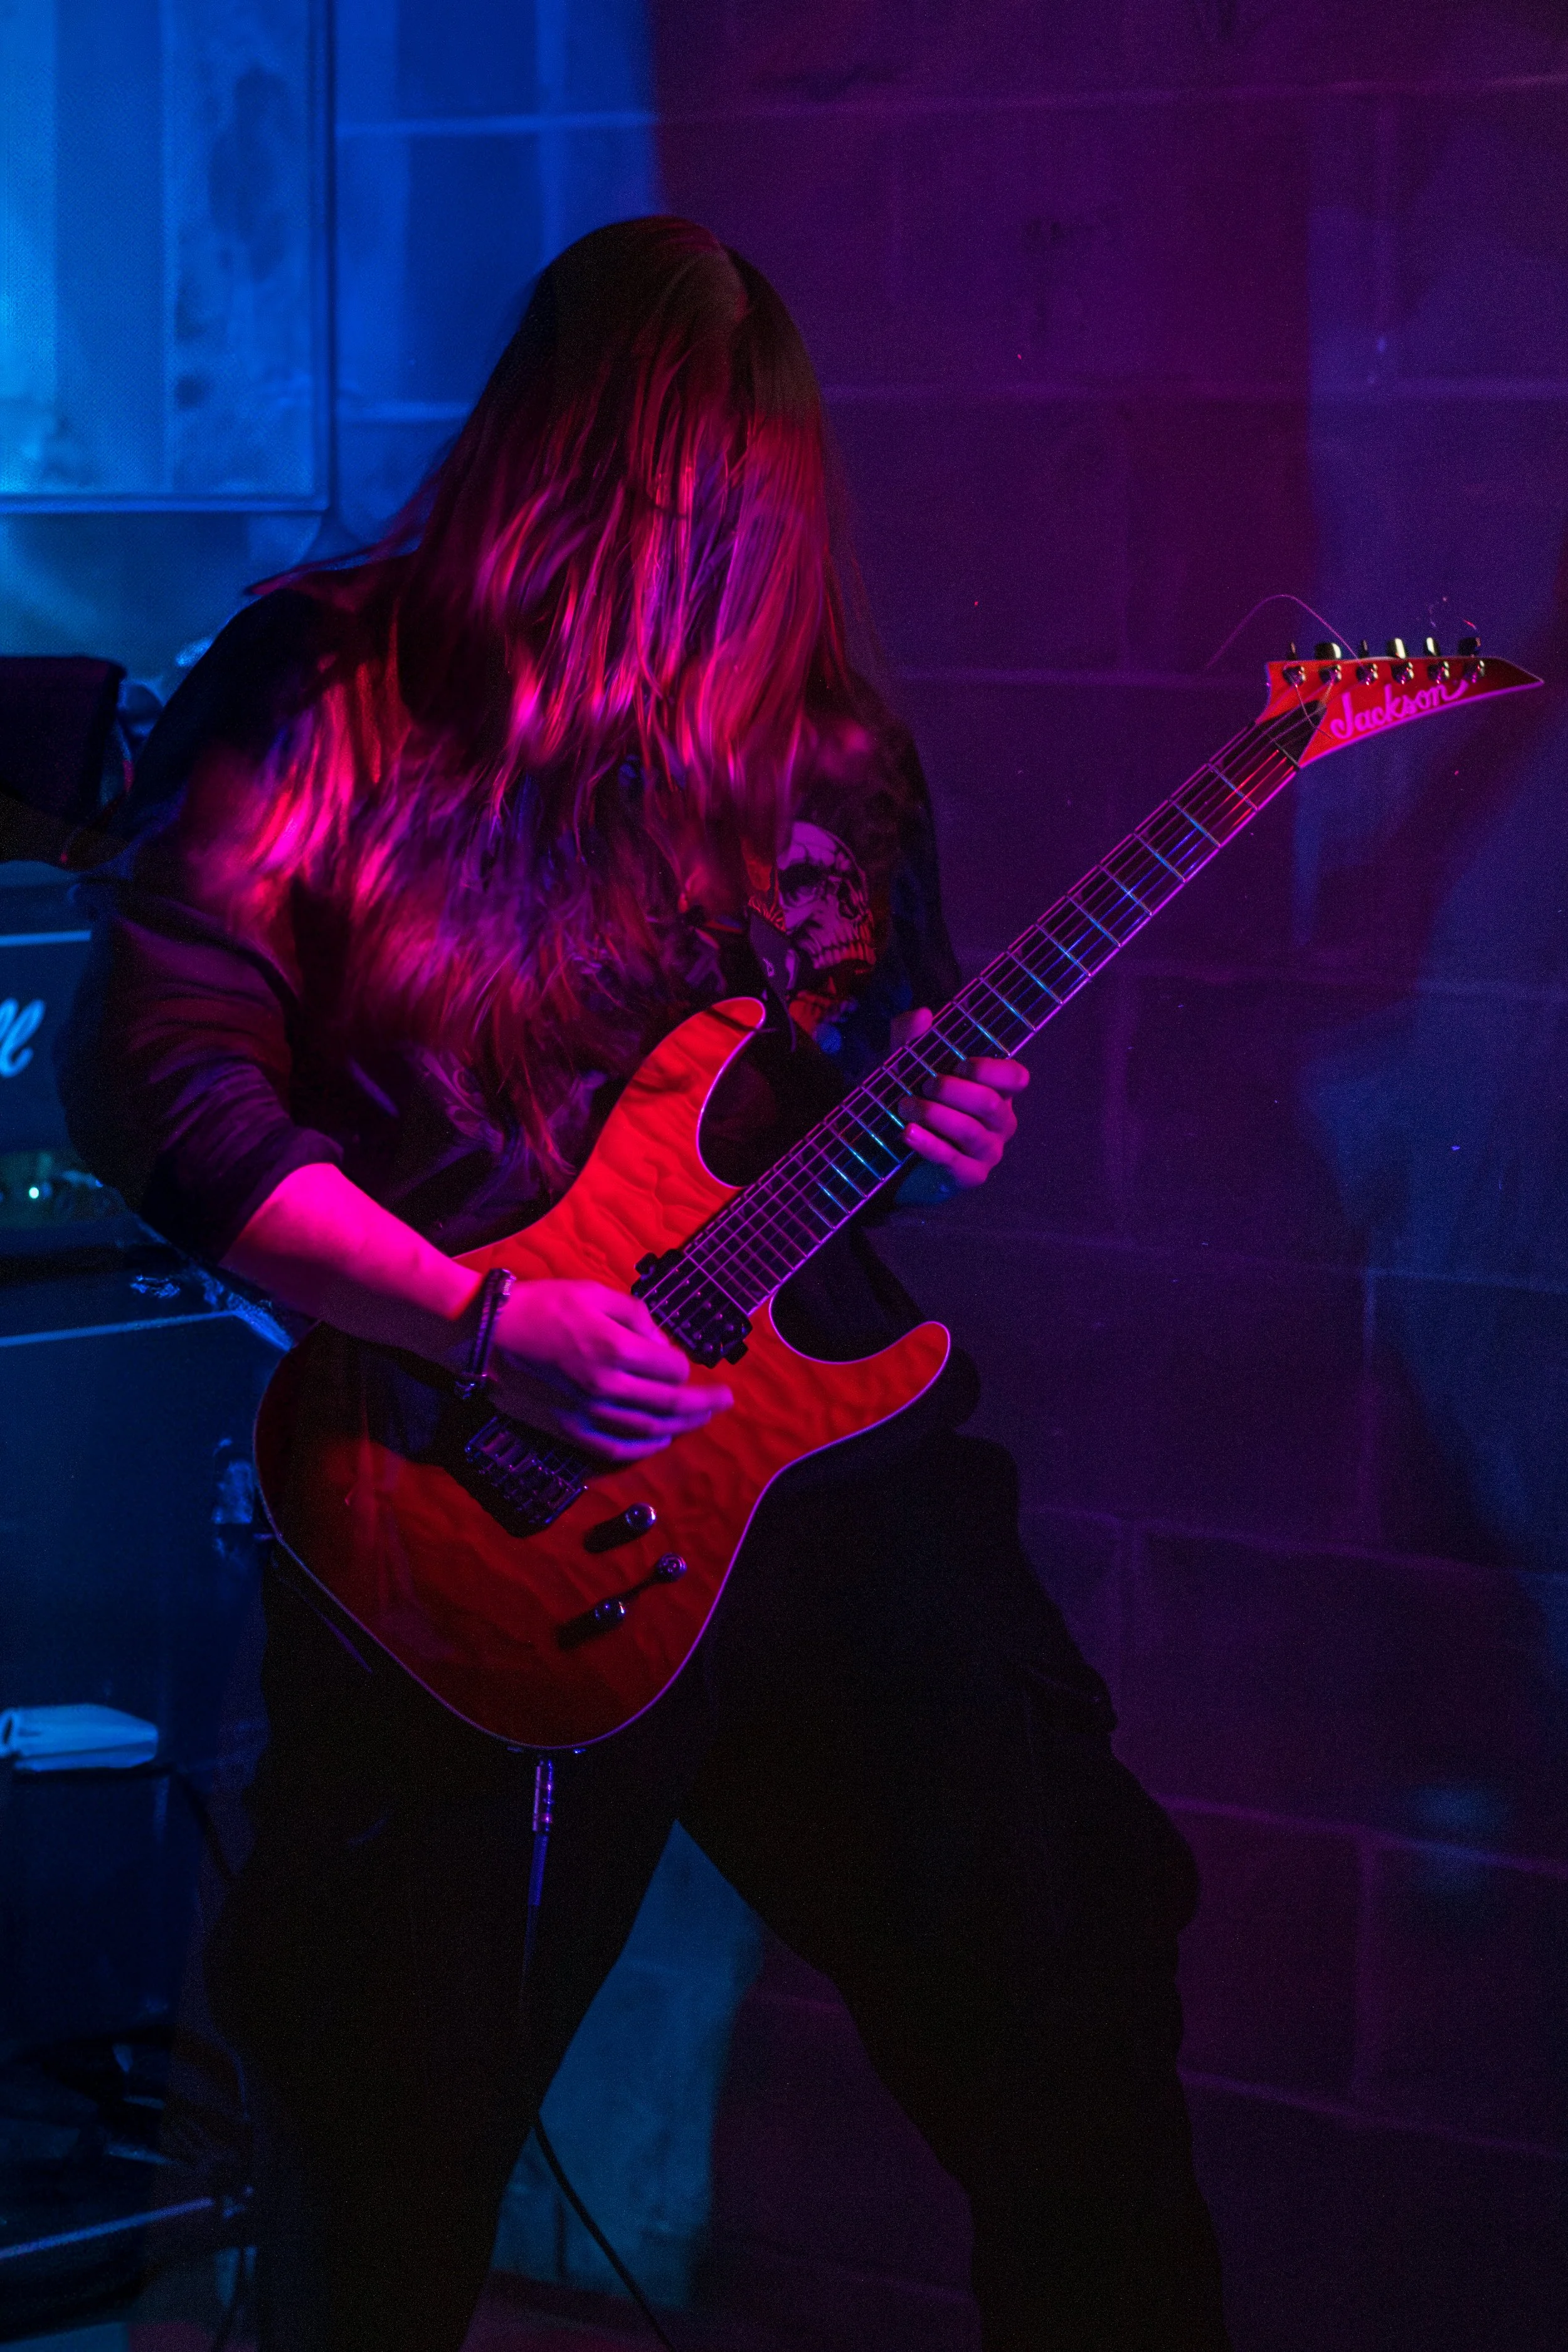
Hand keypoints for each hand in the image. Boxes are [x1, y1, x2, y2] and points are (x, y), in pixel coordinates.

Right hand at [482, 1279, 731, 1464]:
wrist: (484, 1335)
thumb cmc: (539, 1306)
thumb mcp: (593, 1294)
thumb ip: (635, 1317)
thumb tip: (661, 1345)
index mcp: (615, 1350)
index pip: (671, 1367)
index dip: (684, 1364)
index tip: (682, 1360)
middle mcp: (607, 1387)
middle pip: (670, 1403)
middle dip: (703, 1403)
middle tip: (725, 1401)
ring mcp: (587, 1413)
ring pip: (648, 1429)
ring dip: (680, 1426)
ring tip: (700, 1420)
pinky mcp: (568, 1429)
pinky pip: (615, 1448)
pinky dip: (642, 1447)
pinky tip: (659, 1441)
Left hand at [890, 1006, 1027, 1192]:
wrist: (895, 1155)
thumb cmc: (914, 1102)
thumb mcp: (907, 1065)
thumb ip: (912, 1037)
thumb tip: (924, 1015)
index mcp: (996, 1090)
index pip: (1016, 1077)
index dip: (992, 1069)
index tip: (960, 1064)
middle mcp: (1000, 1121)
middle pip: (990, 1103)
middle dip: (953, 1091)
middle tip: (924, 1085)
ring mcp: (988, 1151)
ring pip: (971, 1130)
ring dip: (936, 1115)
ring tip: (905, 1106)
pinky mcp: (970, 1176)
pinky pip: (953, 1160)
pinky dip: (929, 1145)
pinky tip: (907, 1133)